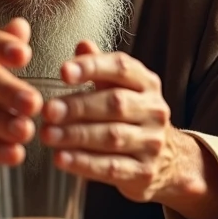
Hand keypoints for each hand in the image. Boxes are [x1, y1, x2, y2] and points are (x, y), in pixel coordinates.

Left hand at [41, 41, 187, 202]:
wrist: (169, 161)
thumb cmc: (133, 117)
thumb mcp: (121, 88)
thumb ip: (100, 67)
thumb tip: (82, 46)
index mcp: (147, 84)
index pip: (121, 68)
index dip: (92, 67)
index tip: (63, 72)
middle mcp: (154, 110)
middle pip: (115, 104)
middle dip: (78, 107)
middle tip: (48, 110)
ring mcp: (152, 143)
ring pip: (112, 137)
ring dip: (76, 135)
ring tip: (48, 135)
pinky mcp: (144, 172)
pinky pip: (111, 167)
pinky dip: (83, 163)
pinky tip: (61, 158)